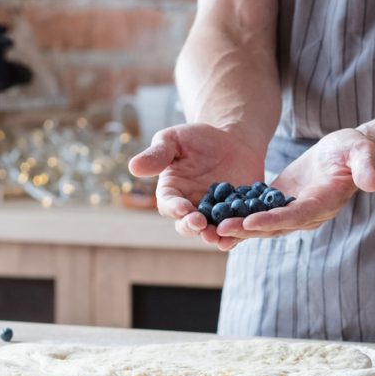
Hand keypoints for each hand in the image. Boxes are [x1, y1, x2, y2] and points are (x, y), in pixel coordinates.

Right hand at [129, 124, 263, 250]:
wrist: (232, 141)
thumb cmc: (198, 139)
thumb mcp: (175, 139)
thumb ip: (158, 154)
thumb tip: (133, 167)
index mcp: (172, 192)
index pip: (169, 204)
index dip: (174, 208)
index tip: (183, 208)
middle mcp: (190, 208)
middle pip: (187, 225)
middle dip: (192, 226)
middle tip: (200, 224)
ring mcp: (214, 215)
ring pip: (211, 232)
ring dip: (214, 236)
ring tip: (218, 236)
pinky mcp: (236, 216)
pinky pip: (236, 229)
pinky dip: (237, 234)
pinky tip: (241, 233)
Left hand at [217, 129, 374, 239]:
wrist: (350, 154)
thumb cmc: (357, 149)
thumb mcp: (363, 151)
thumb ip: (367, 166)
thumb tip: (372, 183)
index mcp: (325, 202)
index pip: (297, 215)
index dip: (274, 220)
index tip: (250, 222)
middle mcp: (308, 213)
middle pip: (274, 225)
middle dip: (247, 229)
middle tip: (219, 230)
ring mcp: (294, 211)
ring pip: (263, 223)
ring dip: (238, 227)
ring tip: (210, 228)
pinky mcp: (282, 202)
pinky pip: (258, 212)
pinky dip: (238, 215)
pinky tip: (214, 215)